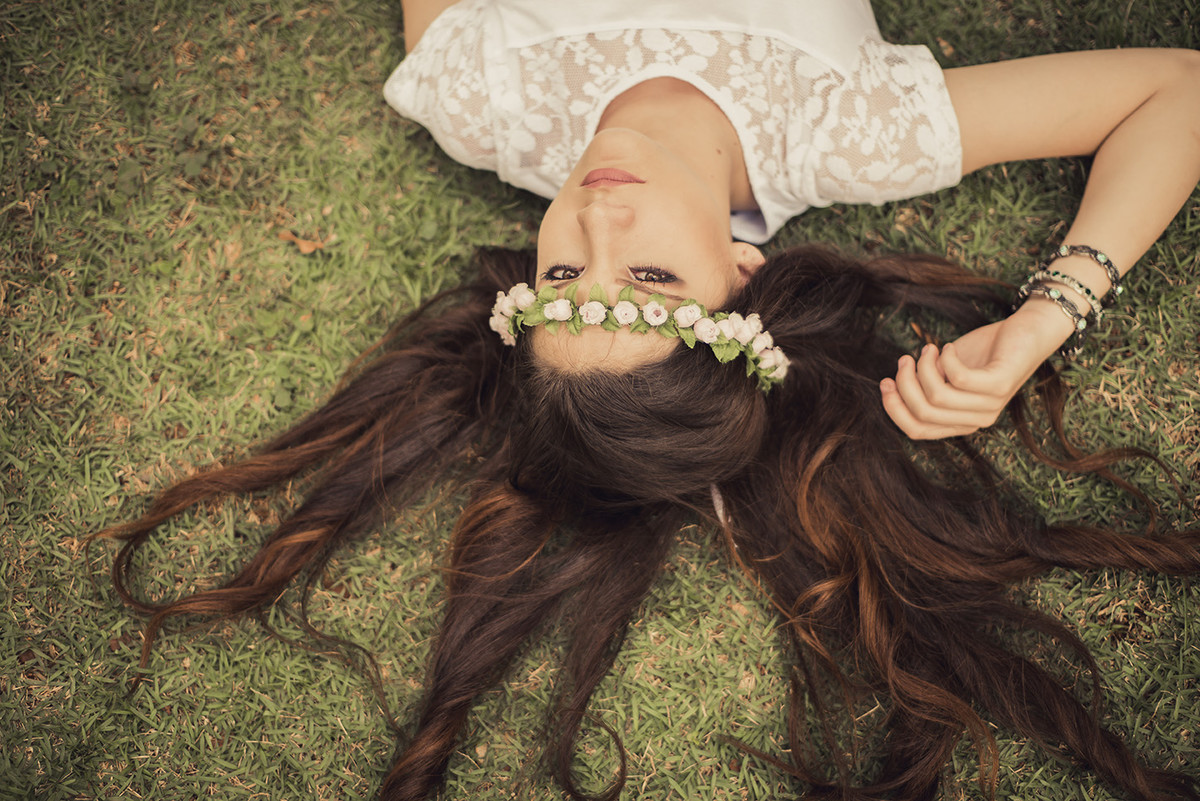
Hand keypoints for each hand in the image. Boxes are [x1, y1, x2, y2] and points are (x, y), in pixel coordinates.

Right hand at [879, 302, 1072, 439]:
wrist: (1027, 334)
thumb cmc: (985, 353)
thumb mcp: (947, 373)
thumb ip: (926, 384)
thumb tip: (897, 384)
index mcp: (960, 423)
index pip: (916, 430)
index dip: (894, 407)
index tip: (885, 381)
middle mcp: (975, 421)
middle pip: (922, 412)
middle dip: (904, 382)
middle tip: (905, 359)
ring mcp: (989, 405)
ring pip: (936, 396)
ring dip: (923, 367)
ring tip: (929, 349)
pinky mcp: (999, 385)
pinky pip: (958, 377)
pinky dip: (946, 358)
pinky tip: (948, 347)